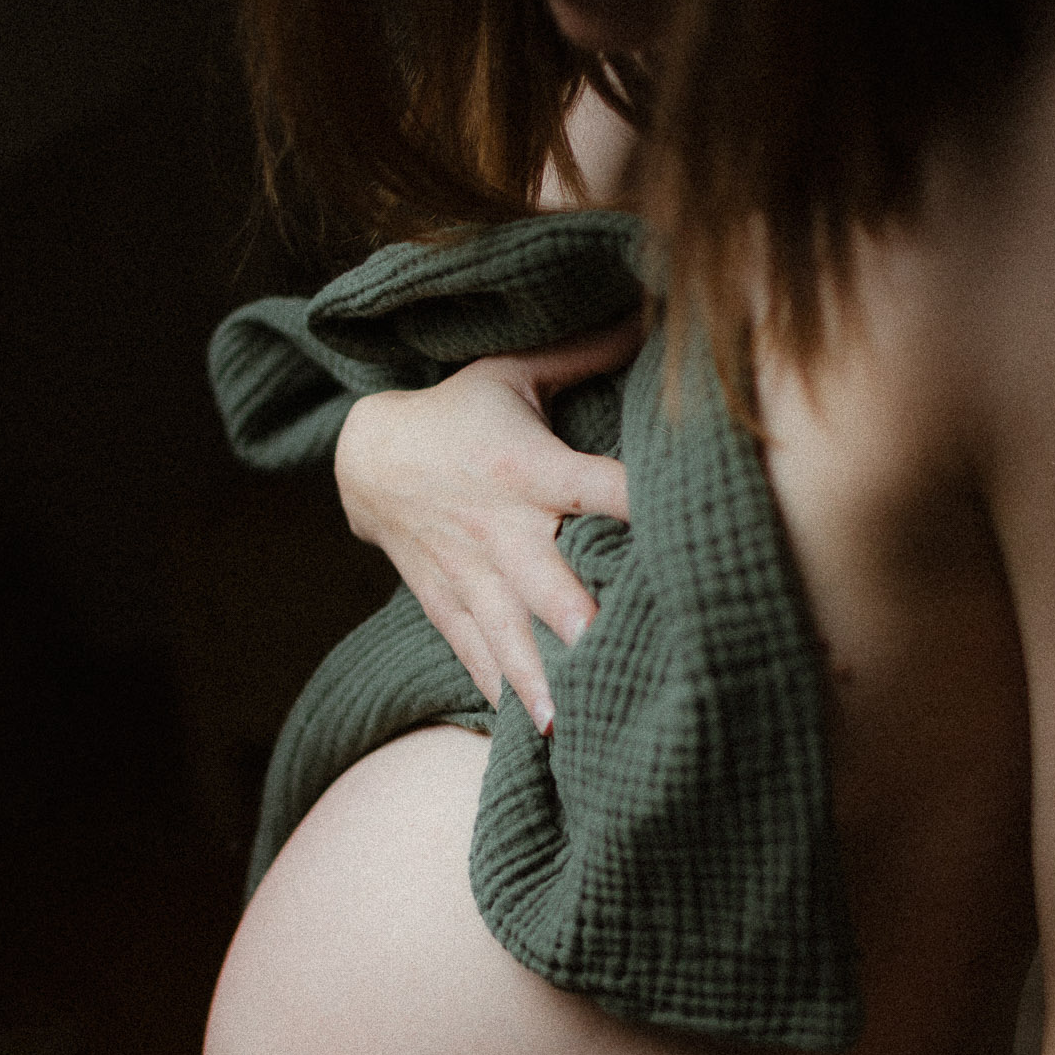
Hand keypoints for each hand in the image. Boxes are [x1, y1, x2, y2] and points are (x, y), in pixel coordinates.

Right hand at [333, 314, 642, 733]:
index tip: (685, 536)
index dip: (641, 506)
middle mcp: (503, 533)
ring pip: (512, 638)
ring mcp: (473, 579)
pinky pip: (480, 658)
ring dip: (541, 685)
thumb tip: (654, 313)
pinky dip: (505, 696)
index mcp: (529, 470)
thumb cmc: (459, 412)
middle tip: (618, 661)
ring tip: (569, 733)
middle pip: (550, 585)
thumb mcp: (512, 369)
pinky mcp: (450, 608)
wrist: (369, 460)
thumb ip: (584, 353)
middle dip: (581, 624)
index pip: (599, 488)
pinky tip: (535, 740)